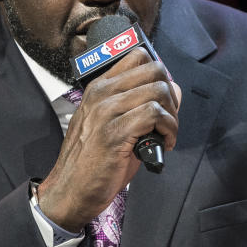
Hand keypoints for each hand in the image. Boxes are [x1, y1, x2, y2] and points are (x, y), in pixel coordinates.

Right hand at [38, 48, 182, 231]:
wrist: (71, 190)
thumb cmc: (94, 161)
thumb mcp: (113, 124)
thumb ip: (140, 103)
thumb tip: (174, 90)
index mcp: (99, 88)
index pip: (138, 56)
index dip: (159, 76)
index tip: (162, 100)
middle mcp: (102, 94)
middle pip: (155, 70)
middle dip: (171, 95)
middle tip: (167, 120)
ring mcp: (106, 111)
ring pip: (159, 90)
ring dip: (172, 115)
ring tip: (166, 134)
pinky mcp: (115, 132)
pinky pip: (155, 114)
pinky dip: (169, 129)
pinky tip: (164, 144)